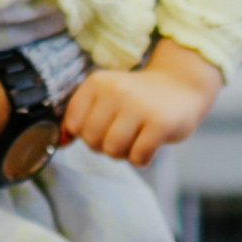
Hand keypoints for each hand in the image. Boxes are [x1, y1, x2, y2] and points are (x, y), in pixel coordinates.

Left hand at [62, 44, 222, 166]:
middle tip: (123, 133)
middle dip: (105, 146)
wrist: (182, 86)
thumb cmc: (138, 98)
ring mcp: (139, 107)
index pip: (73, 124)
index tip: (103, 125)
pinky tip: (150, 143)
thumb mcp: (106, 98)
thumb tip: (59, 142)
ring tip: (136, 138)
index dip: (86, 133)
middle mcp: (115, 91)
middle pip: (91, 141)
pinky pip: (138, 157)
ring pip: (113, 150)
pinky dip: (142, 158)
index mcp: (96, 83)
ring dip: (124, 153)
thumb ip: (81, 118)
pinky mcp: (160, 123)